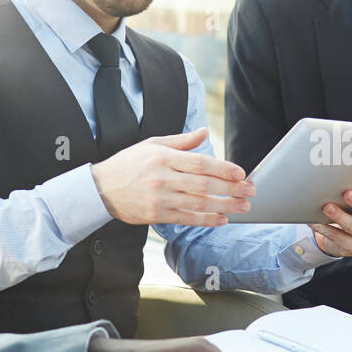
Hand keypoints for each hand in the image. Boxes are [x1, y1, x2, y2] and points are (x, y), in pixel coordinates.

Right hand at [90, 127, 254, 226]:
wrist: (100, 189)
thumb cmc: (128, 164)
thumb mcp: (152, 145)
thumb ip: (181, 141)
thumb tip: (205, 132)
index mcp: (163, 157)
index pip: (200, 162)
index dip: (223, 169)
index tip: (241, 173)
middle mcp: (163, 178)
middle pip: (203, 184)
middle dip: (231, 189)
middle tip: (250, 191)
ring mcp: (160, 198)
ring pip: (198, 203)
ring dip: (224, 206)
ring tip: (242, 207)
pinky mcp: (157, 214)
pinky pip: (187, 218)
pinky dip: (206, 220)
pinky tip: (222, 219)